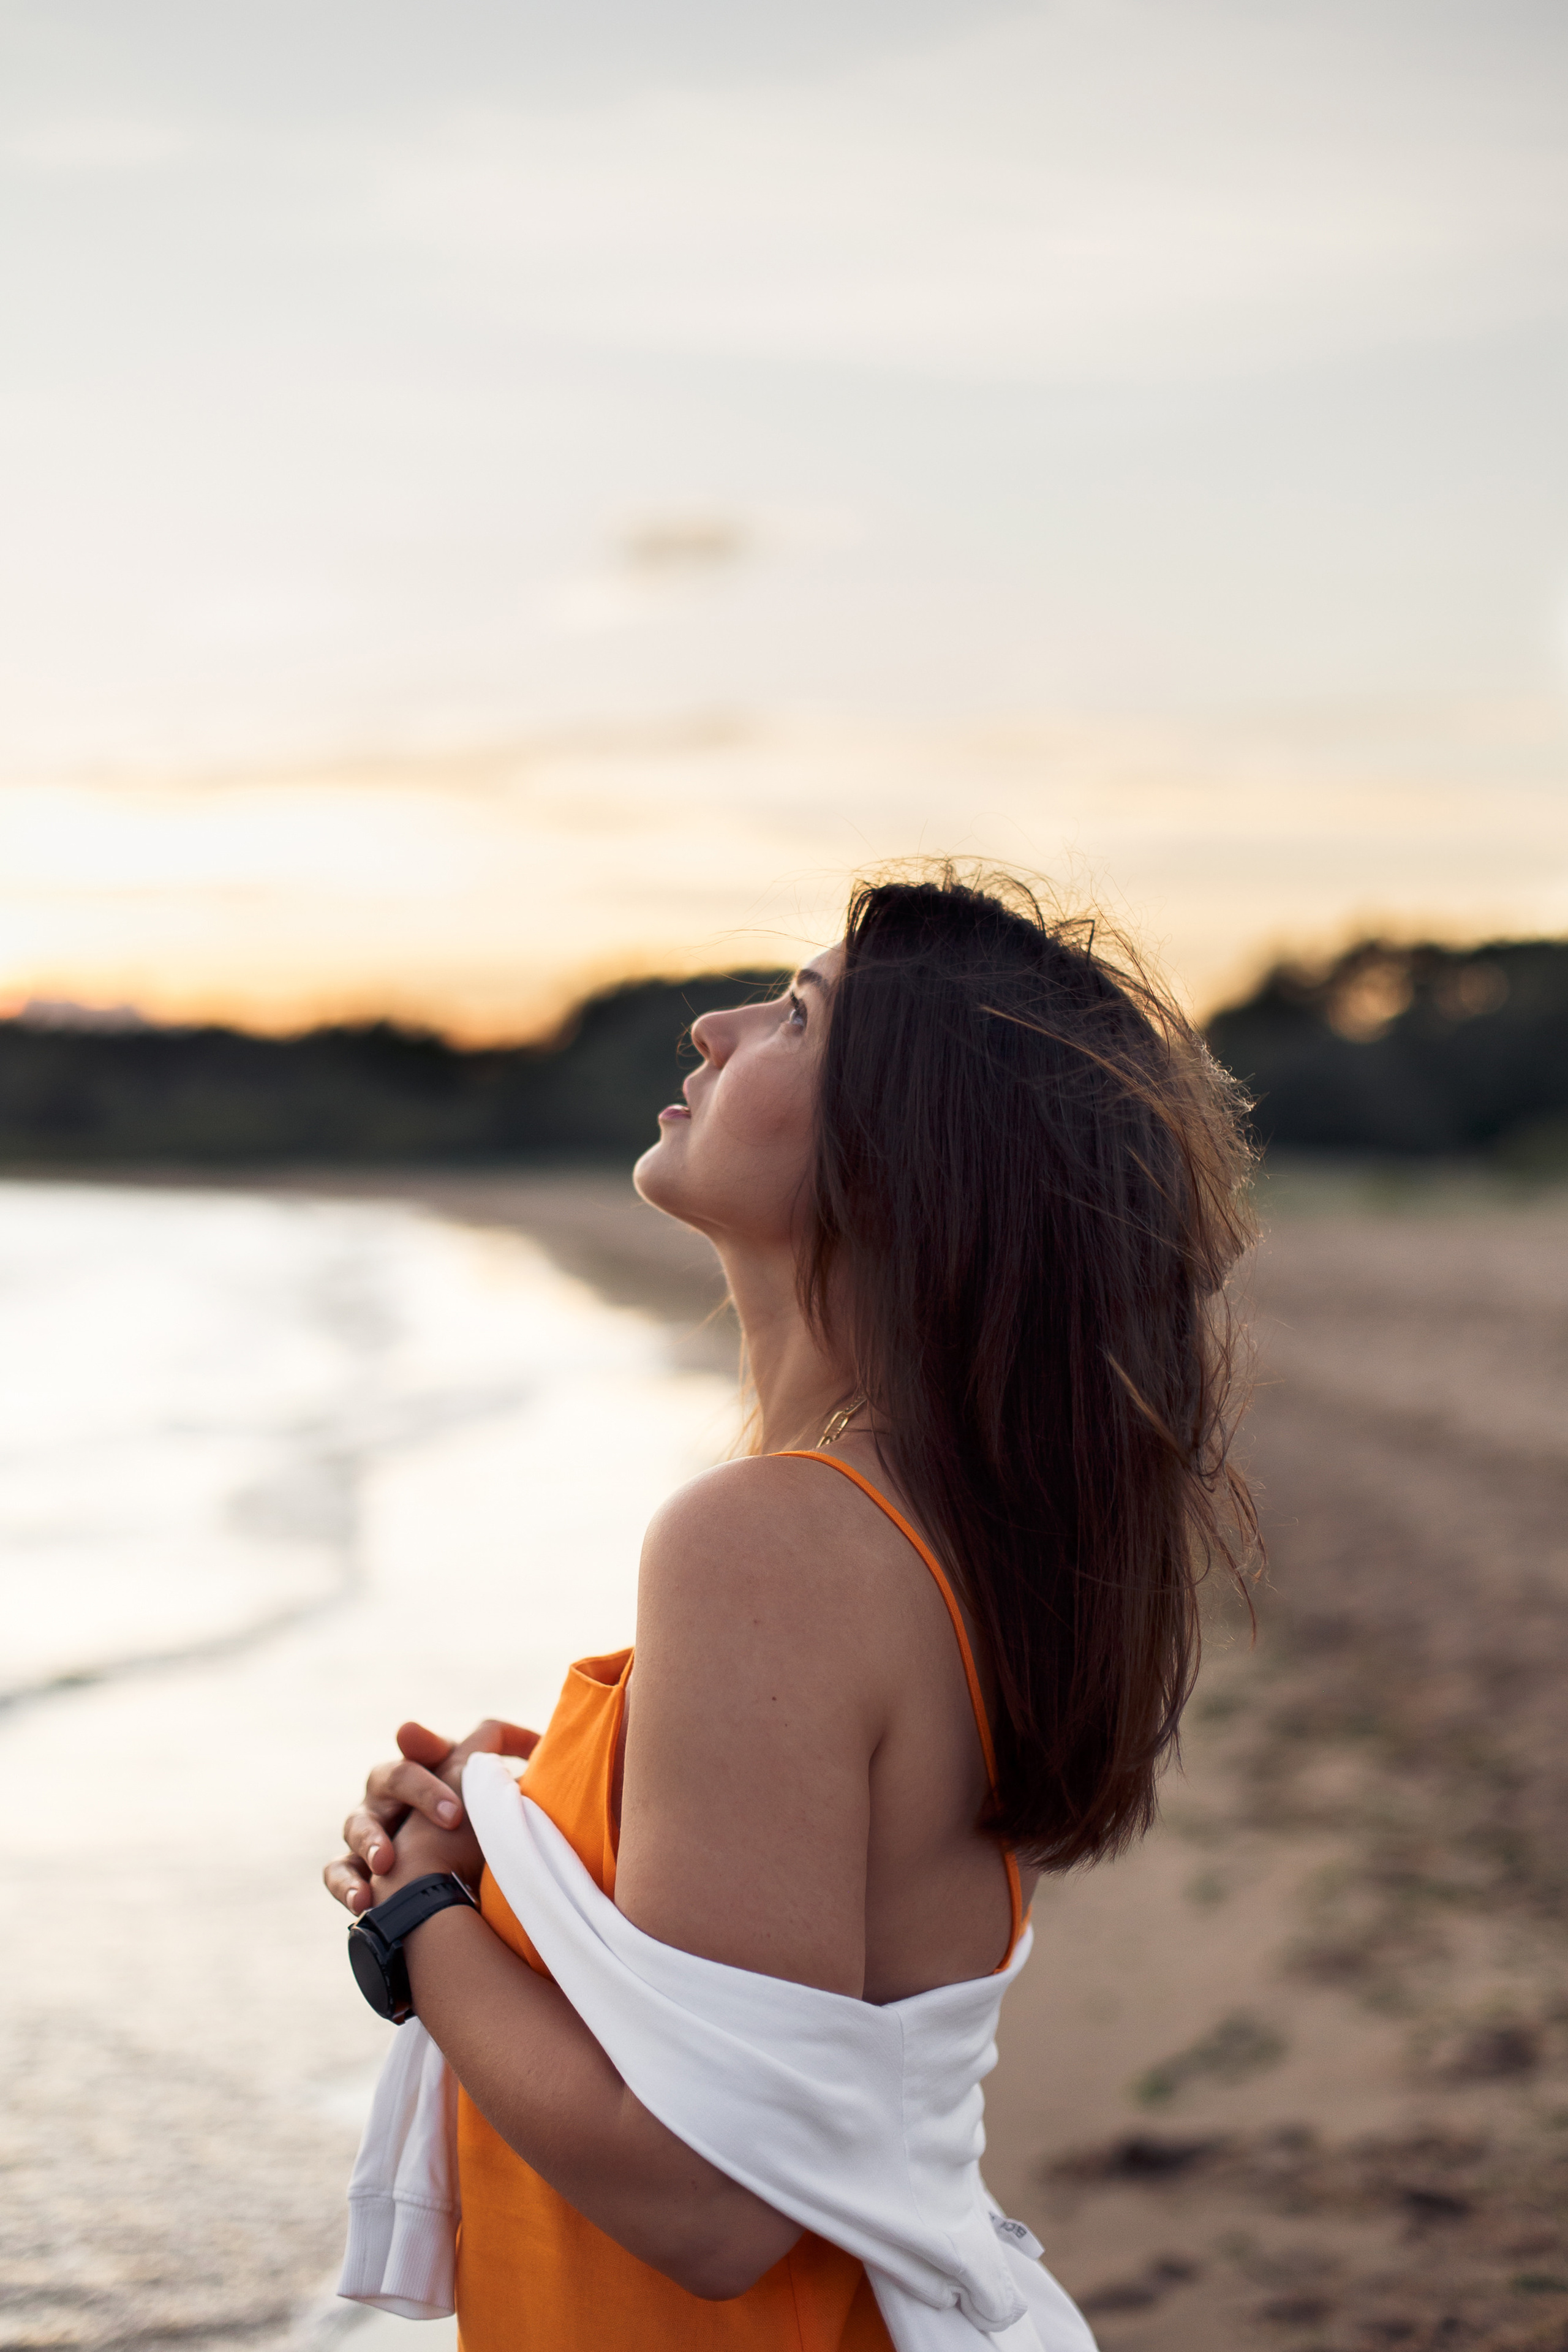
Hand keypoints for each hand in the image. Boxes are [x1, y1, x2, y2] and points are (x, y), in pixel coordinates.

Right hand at [324, 1717, 537, 1914]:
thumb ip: (492, 1779)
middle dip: (424, 1791)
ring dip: (373, 1840)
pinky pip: (337, 1871)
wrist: (425, 1900)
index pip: (428, 1744)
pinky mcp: (352, 1869)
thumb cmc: (464, 1843)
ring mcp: (367, 1831)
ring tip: (387, 1862)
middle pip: (394, 1775)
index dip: (456, 1744)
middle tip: (454, 1817)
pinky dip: (347, 1884)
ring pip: (358, 1823)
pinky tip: (363, 1901)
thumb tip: (530, 1744)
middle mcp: (388, 1795)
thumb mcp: (480, 1811)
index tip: (504, 1754)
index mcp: (421, 1771)